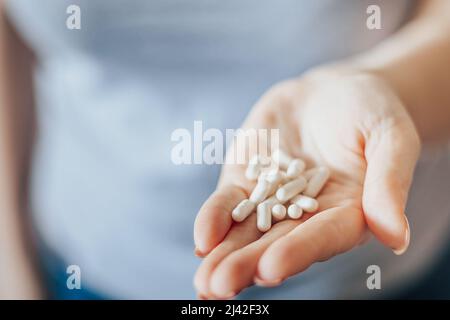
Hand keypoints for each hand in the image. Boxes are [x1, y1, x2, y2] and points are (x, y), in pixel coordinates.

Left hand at [193, 68, 420, 298]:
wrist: (332, 92)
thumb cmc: (370, 112)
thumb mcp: (391, 138)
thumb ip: (389, 183)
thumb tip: (396, 238)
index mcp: (346, 214)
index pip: (322, 237)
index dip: (298, 252)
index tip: (272, 268)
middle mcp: (305, 216)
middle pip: (277, 244)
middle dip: (248, 265)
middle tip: (221, 286)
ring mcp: (271, 200)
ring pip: (247, 232)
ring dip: (225, 256)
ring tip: (205, 282)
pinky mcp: (247, 180)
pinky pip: (228, 203)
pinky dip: (214, 219)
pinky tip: (202, 240)